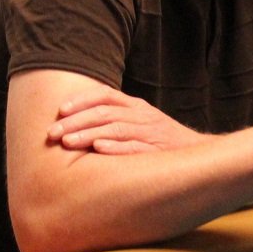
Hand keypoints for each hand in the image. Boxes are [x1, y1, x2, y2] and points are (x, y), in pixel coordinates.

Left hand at [47, 84, 209, 153]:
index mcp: (136, 105)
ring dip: (89, 135)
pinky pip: (136, 147)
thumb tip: (78, 122)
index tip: (60, 111)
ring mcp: (151, 132)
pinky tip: (99, 150)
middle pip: (104, 112)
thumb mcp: (140, 122)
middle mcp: (142, 115)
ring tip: (68, 143)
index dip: (81, 100)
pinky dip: (117, 147)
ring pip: (116, 128)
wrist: (199, 155)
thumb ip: (116, 118)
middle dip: (76, 121)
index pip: (105, 95)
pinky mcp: (158, 151)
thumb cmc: (162, 141)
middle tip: (53, 133)